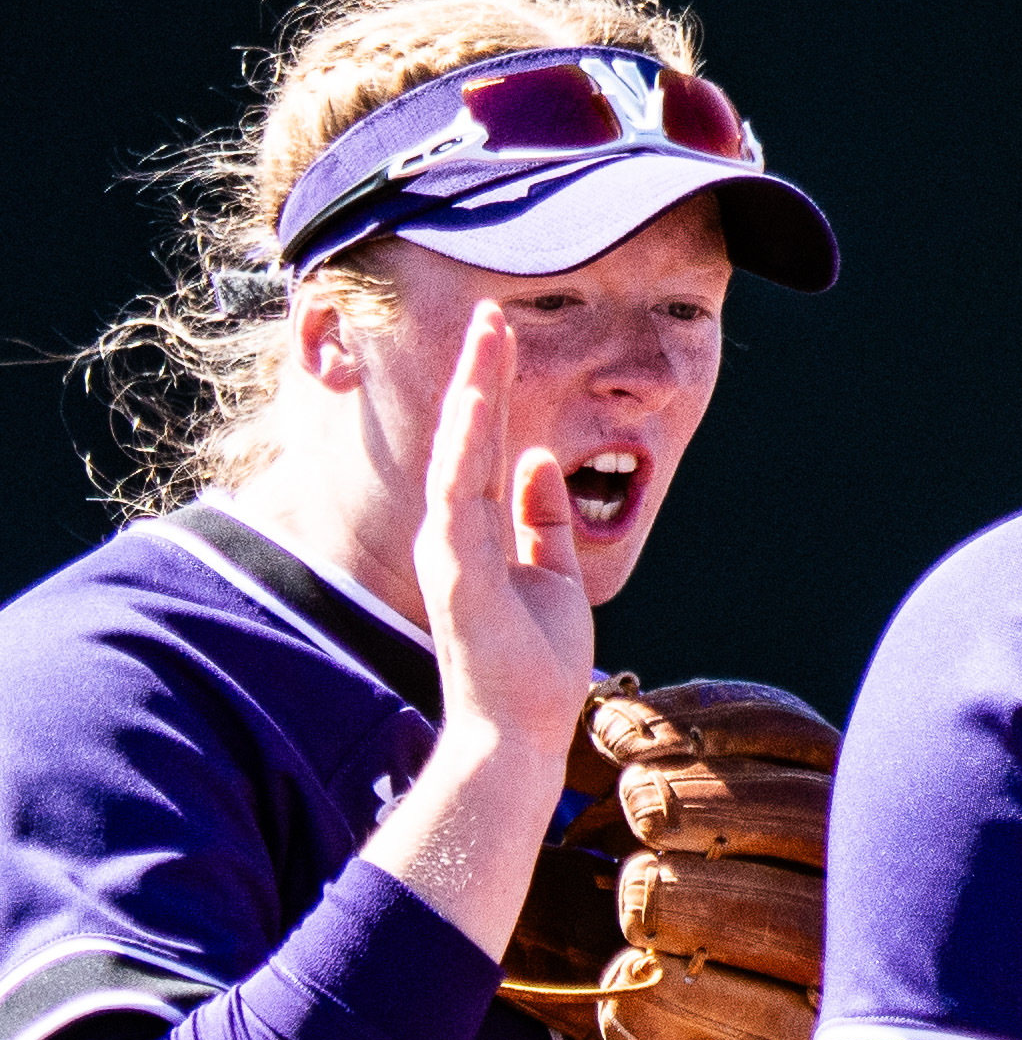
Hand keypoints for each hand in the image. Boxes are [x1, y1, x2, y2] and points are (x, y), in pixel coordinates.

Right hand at [412, 306, 593, 770]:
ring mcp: (450, 547)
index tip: (504, 335)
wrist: (518, 727)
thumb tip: (537, 461)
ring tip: (488, 336)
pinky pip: (458, 497)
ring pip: (459, 451)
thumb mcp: (553, 573)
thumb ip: (542, 518)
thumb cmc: (534, 661)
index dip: (494, 389)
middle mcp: (455, 530)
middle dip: (481, 372)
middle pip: (467, 435)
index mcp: (479, 530)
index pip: (485, 444)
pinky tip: (471, 406)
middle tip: (494, 311)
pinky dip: (463, 449)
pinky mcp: (455, 571)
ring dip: (473, 393)